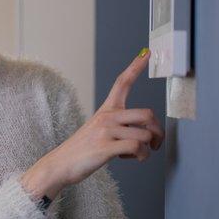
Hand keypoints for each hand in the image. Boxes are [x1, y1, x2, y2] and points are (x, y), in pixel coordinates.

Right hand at [51, 48, 164, 186]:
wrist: (61, 164)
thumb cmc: (82, 149)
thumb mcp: (97, 129)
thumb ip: (118, 125)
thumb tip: (144, 131)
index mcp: (106, 110)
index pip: (122, 82)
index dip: (136, 67)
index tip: (147, 53)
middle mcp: (107, 117)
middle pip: (147, 114)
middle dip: (157, 132)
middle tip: (154, 142)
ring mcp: (106, 132)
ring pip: (144, 135)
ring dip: (147, 149)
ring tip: (136, 154)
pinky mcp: (106, 148)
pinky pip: (137, 148)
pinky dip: (140, 157)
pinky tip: (129, 158)